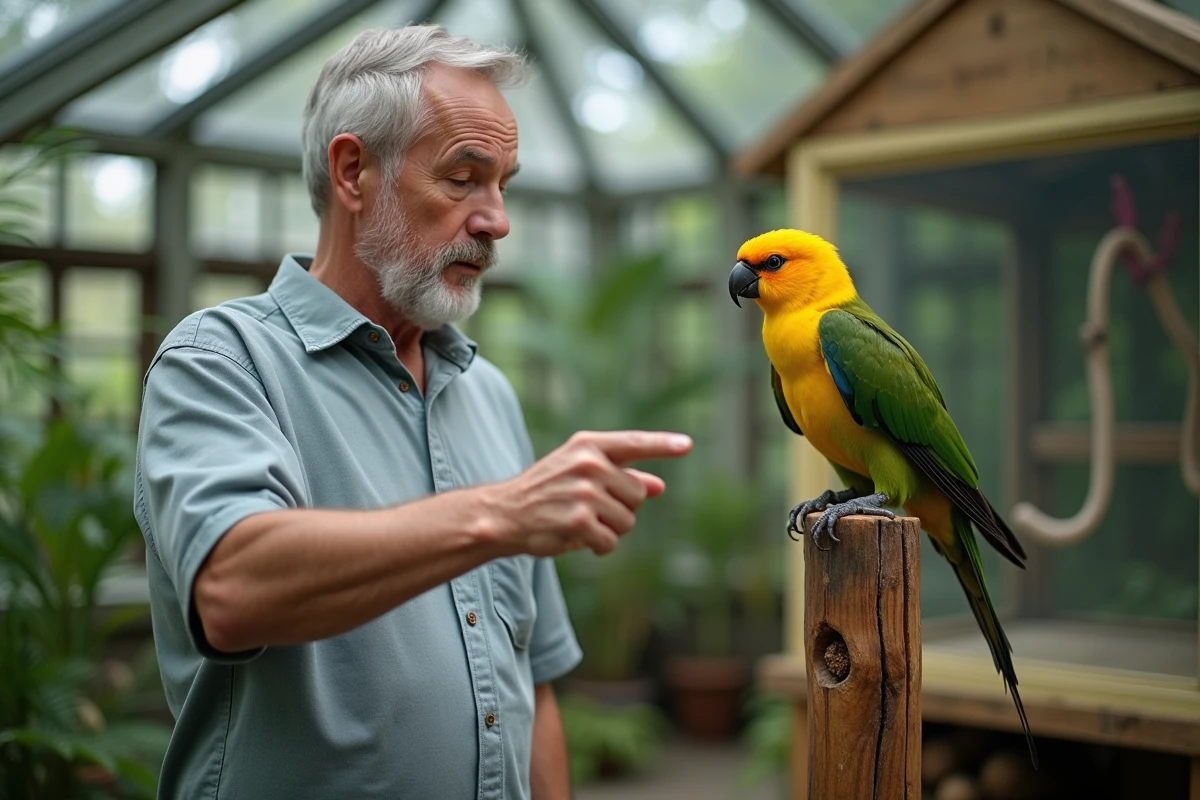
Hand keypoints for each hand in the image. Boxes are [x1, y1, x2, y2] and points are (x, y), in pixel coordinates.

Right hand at [482, 430, 691, 556]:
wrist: (504, 514)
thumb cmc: (546, 492)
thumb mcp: (580, 474)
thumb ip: (621, 477)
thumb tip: (660, 485)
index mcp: (588, 446)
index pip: (633, 443)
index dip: (662, 445)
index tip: (687, 445)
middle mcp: (588, 464)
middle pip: (638, 493)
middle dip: (622, 507)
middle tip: (591, 509)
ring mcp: (583, 492)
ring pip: (627, 520)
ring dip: (610, 529)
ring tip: (582, 523)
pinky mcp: (579, 520)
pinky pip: (611, 541)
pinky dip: (599, 546)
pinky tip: (579, 539)